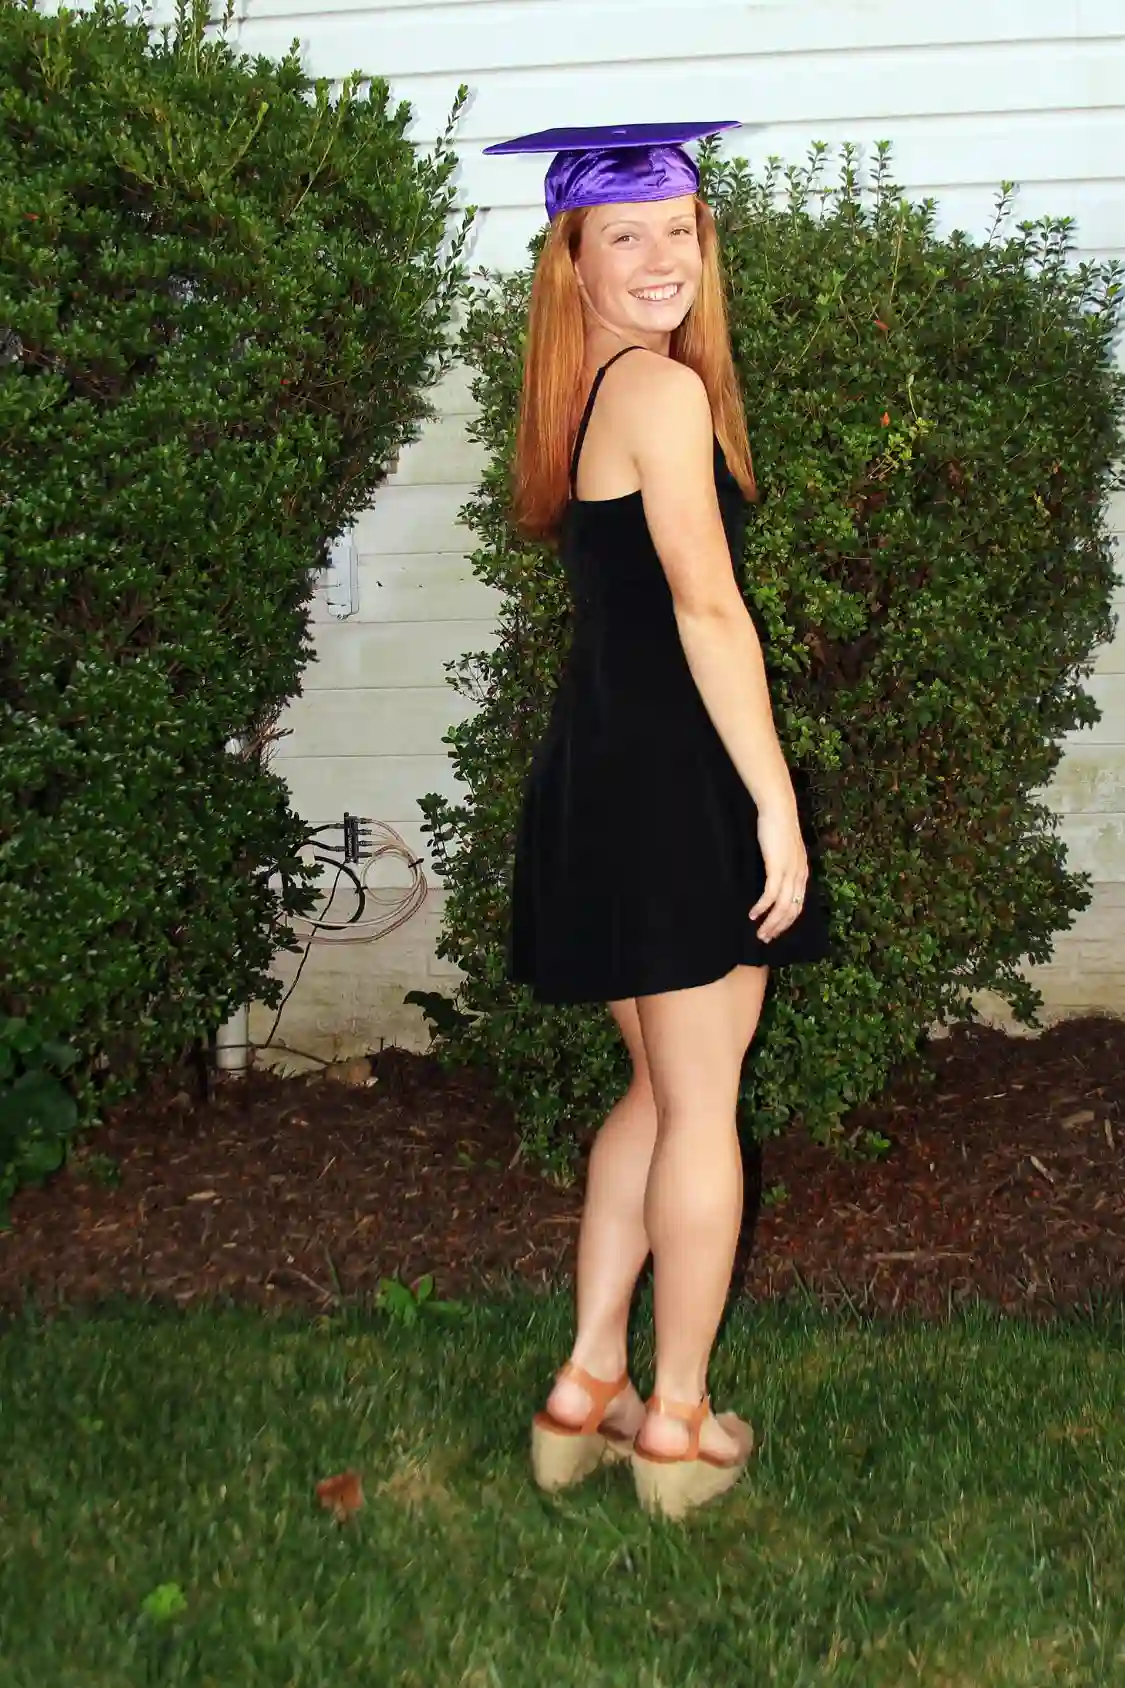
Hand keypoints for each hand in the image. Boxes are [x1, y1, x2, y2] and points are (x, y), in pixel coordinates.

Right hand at [750, 805, 808, 942]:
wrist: (779, 810)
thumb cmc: (778, 827)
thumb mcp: (784, 851)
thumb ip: (783, 865)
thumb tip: (774, 879)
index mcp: (802, 874)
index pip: (798, 906)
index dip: (787, 922)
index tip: (774, 931)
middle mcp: (799, 877)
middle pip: (792, 911)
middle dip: (779, 927)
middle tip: (765, 938)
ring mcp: (790, 873)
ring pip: (783, 907)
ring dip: (771, 923)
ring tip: (759, 932)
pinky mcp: (777, 868)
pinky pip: (771, 895)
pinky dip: (763, 907)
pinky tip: (753, 914)